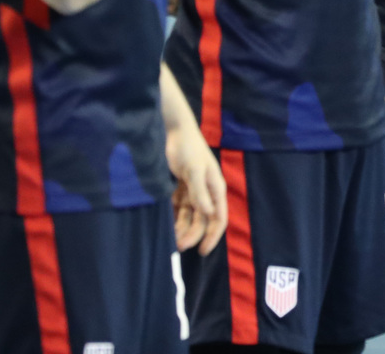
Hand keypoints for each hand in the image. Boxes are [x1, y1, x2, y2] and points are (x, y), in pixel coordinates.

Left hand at [165, 122, 226, 254]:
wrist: (173, 132)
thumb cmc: (189, 148)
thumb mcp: (195, 169)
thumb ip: (200, 191)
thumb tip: (208, 213)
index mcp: (215, 189)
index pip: (218, 218)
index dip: (212, 236)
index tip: (202, 251)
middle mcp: (206, 193)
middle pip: (202, 221)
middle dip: (192, 235)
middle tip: (178, 246)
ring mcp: (192, 192)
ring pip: (189, 218)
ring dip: (182, 229)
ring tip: (170, 239)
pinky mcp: (179, 189)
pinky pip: (178, 210)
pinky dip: (173, 219)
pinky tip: (165, 226)